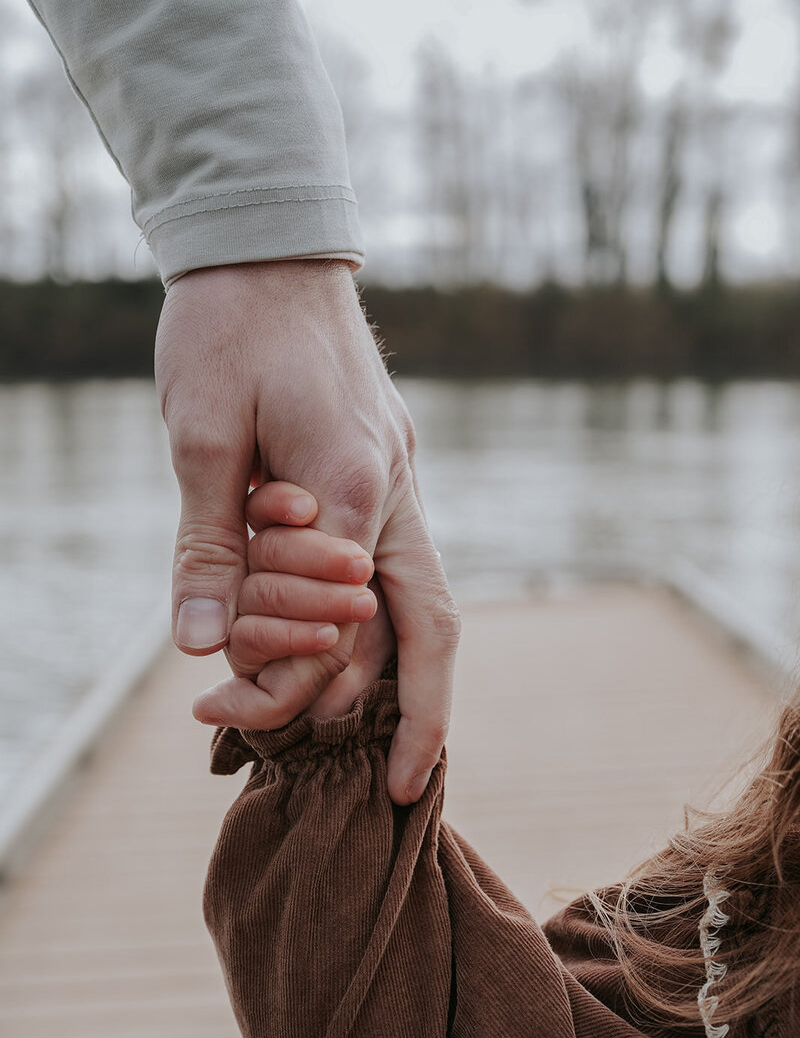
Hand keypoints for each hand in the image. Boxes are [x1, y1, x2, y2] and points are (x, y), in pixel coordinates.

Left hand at [154, 260, 459, 803]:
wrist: (270, 248)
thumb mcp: (201, 432)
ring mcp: (398, 481)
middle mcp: (393, 492)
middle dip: (415, 717)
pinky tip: (355, 655)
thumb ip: (207, 542)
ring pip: (421, 604)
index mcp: (351, 481)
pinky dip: (381, 624)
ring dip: (399, 677)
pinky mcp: (384, 471)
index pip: (333, 619)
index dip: (281, 677)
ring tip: (376, 747)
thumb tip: (197, 643)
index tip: (218, 710)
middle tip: (386, 790)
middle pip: (427, 629)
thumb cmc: (229, 328)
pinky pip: (397, 567)